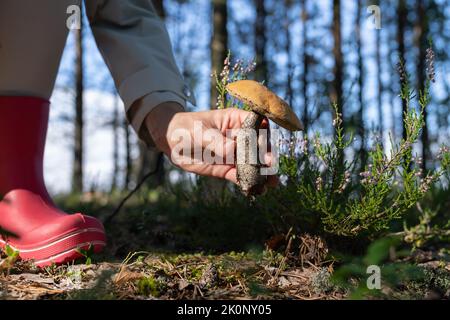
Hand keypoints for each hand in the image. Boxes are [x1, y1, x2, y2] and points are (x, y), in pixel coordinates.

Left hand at [144, 102, 277, 186]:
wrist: (171, 142)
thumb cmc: (185, 127)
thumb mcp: (199, 131)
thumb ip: (216, 141)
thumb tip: (232, 150)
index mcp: (235, 120)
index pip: (255, 123)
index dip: (263, 132)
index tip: (264, 142)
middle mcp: (239, 137)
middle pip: (258, 146)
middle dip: (265, 155)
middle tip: (270, 165)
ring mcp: (234, 154)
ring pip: (251, 163)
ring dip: (261, 173)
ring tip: (271, 183)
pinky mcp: (226, 168)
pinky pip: (239, 176)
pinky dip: (246, 183)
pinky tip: (256, 190)